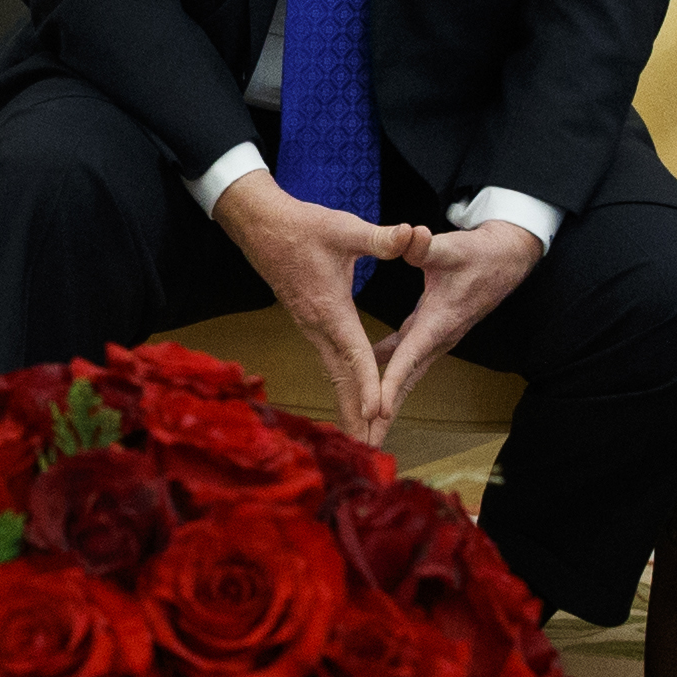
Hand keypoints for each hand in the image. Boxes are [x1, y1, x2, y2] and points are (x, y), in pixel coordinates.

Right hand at [212, 172, 432, 439]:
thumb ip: (381, 238)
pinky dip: (342, 389)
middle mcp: (319, 327)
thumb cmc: (304, 227)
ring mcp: (312, 330)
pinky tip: (351, 404)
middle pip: (341, 380)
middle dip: (355, 416)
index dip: (368, 384)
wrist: (262, 226)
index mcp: (331, 310)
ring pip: (334, 377)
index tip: (378, 413)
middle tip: (368, 450)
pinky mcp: (311, 326)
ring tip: (362, 439)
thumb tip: (414, 235)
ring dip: (347, 408)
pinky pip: (330, 366)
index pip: (355, 355)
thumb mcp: (345, 229)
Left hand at [370, 215, 543, 426]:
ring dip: (387, 401)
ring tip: (365, 427)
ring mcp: (437, 339)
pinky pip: (407, 361)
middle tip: (366, 441)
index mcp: (439, 321)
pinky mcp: (433, 333)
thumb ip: (425, 246)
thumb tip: (411, 235)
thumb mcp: (451, 246)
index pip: (409, 357)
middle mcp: (438, 338)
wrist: (506, 259)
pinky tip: (367, 376)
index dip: (391, 383)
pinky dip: (389, 375)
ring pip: (407, 376)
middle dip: (386, 412)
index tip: (375, 408)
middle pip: (406, 382)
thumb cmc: (479, 253)